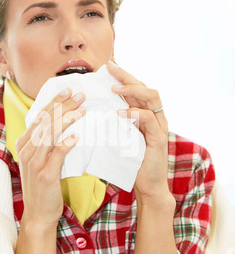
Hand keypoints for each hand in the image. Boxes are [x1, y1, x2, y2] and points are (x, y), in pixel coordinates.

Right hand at [16, 88, 85, 228]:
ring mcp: (35, 163)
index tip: (68, 90)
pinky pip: (56, 155)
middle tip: (80, 95)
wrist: (38, 214)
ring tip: (82, 110)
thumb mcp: (40, 160)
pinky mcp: (45, 175)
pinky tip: (76, 137)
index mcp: (24, 144)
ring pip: (50, 134)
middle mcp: (27, 151)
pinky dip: (65, 144)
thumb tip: (63, 124)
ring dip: (67, 120)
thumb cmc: (43, 186)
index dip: (54, 102)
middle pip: (46, 122)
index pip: (40, 117)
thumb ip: (46, 143)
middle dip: (63, 106)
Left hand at [107, 61, 169, 199]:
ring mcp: (160, 127)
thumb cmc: (132, 164)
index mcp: (146, 115)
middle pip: (145, 87)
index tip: (107, 66)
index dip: (124, 76)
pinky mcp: (160, 139)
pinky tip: (119, 113)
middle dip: (127, 75)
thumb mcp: (120, 139)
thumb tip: (93, 110)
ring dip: (132, 90)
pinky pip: (149, 120)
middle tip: (110, 66)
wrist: (148, 187)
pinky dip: (134, 114)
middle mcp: (156, 117)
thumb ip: (114, 124)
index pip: (137, 89)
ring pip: (152, 97)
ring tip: (114, 87)